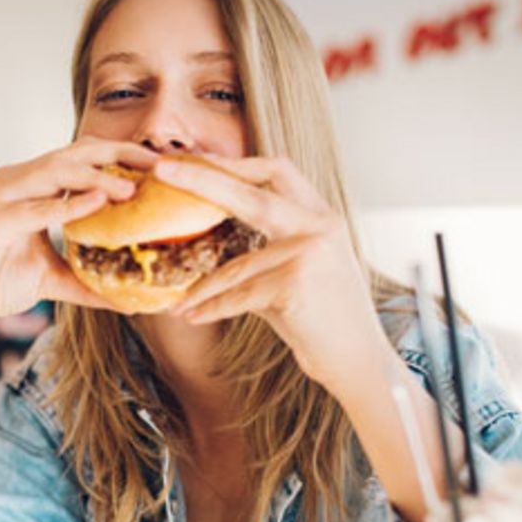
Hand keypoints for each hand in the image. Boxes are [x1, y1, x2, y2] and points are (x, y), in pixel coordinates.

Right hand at [0, 137, 157, 339]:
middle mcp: (19, 180)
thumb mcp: (55, 279)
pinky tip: (96, 204)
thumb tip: (132, 301)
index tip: (161, 165)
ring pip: (55, 172)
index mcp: (35, 186)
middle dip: (119, 154)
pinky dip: (66, 205)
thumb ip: (90, 282)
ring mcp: (3, 196)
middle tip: (158, 163)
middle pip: (75, 153)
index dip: (123, 156)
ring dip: (96, 176)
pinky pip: (34, 208)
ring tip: (132, 187)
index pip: (85, 158)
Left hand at [155, 155, 387, 393]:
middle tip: (160, 169)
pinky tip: (191, 316)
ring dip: (201, 288)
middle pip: (250, 193)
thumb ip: (264, 249)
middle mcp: (319, 227)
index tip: (195, 160)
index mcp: (321, 217)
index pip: (276, 171)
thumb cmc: (324, 320)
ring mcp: (309, 253)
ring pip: (236, 265)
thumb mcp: (299, 271)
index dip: (234, 163)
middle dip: (201, 178)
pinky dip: (212, 309)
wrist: (360, 362)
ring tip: (177, 302)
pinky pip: (239, 295)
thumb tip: (209, 238)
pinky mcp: (296, 283)